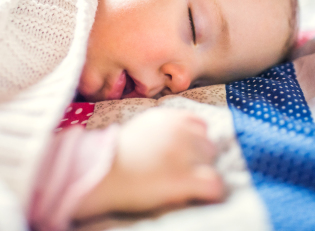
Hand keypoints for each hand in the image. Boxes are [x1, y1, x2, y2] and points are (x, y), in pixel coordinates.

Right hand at [74, 108, 224, 218]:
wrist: (99, 173)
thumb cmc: (112, 156)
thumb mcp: (138, 130)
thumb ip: (160, 130)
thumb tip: (178, 142)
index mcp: (166, 117)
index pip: (197, 124)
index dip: (194, 141)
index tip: (184, 154)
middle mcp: (178, 130)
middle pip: (206, 143)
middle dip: (198, 157)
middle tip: (181, 172)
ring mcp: (183, 152)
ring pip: (212, 161)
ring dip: (202, 172)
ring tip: (186, 185)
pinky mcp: (185, 177)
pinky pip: (214, 184)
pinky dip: (210, 192)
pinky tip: (199, 196)